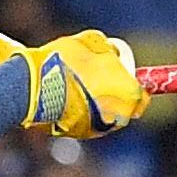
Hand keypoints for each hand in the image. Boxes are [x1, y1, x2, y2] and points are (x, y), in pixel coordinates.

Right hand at [27, 30, 143, 139]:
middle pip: (123, 106)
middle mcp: (118, 118)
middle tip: (97, 76)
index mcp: (129, 94)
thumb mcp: (92, 41)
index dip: (132, 82)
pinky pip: (83, 120)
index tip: (122, 72)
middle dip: (114, 93)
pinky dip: (79, 111)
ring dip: (96, 102)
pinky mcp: (75, 135)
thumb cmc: (67, 63)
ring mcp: (96, 130)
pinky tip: (64, 96)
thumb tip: (111, 52)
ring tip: (76, 84)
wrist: (33, 88)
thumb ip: (108, 49)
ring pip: (102, 114)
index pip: (143, 94)